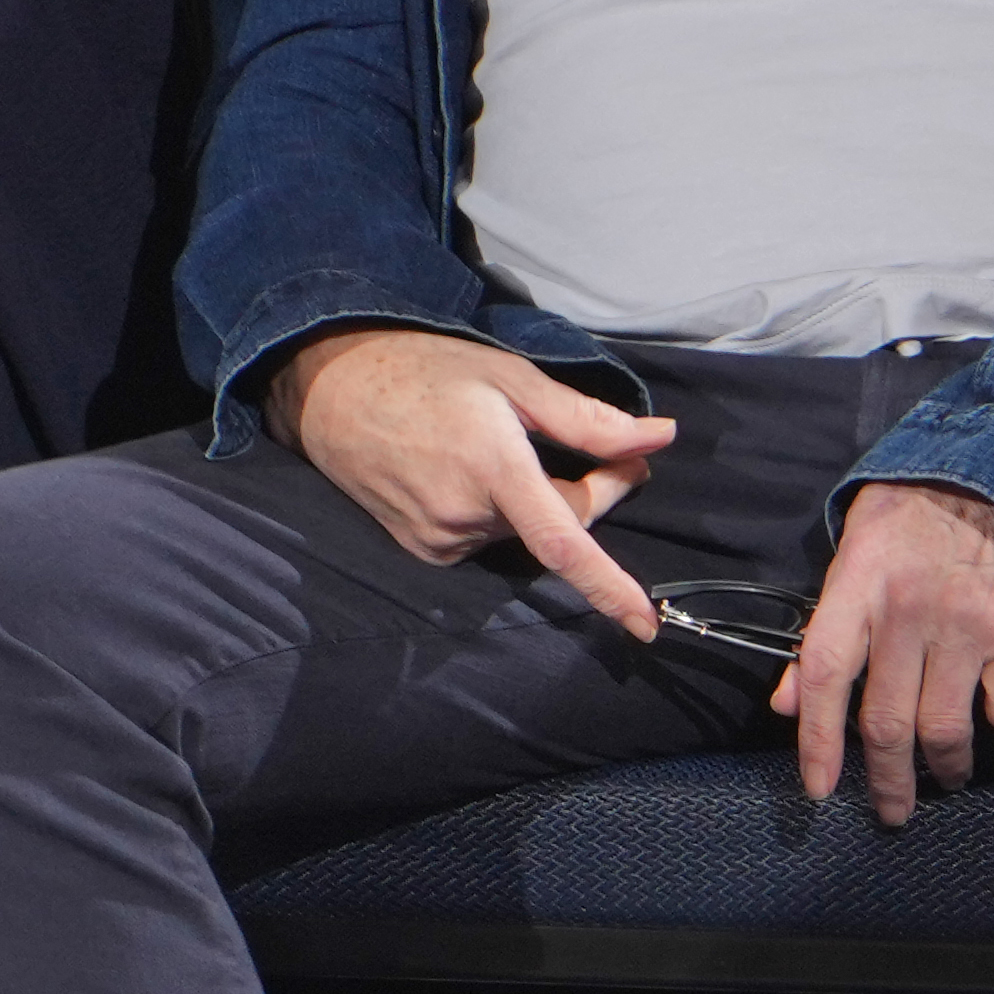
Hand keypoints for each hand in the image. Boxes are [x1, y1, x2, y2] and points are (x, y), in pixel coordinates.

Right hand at [266, 327, 677, 641]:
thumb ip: (587, 418)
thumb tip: (660, 438)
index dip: (609, 587)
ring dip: (541, 502)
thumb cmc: (426, 371)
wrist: (332, 390)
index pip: (563, 542)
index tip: (645, 623)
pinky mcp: (422, 550)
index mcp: (493, 469)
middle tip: (609, 448)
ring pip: (523, 534)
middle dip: (591, 492)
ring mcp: (438, 540)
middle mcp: (464, 517)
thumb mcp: (511, 377)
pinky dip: (502, 512)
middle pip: (558, 526)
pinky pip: (487, 539)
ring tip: (512, 445)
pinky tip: (475, 469)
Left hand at [772, 481, 993, 826]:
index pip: (825, 674)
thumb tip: (788, 704)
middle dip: (886, 780)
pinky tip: (992, 712)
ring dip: (943, 769)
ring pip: (945, 729)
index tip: (818, 788)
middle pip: (886, 720)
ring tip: (943, 776)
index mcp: (860, 583)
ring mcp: (969, 623)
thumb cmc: (910, 516)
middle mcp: (911, 607)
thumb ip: (822, 628)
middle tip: (890, 810)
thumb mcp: (851, 553)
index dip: (816, 739)